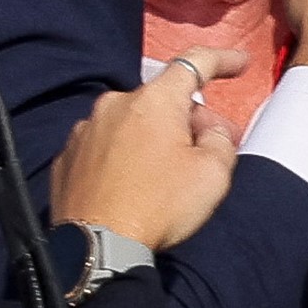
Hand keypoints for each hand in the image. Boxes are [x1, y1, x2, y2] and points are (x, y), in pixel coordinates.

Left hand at [51, 47, 247, 251]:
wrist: (94, 248)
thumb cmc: (158, 206)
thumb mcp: (212, 175)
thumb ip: (220, 141)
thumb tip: (211, 130)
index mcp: (155, 99)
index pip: (195, 63)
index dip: (223, 60)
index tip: (240, 63)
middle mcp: (116, 103)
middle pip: (163, 99)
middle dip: (190, 118)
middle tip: (210, 148)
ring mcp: (86, 129)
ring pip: (132, 122)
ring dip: (153, 137)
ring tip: (166, 174)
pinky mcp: (67, 156)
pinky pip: (104, 145)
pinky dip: (122, 155)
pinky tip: (131, 184)